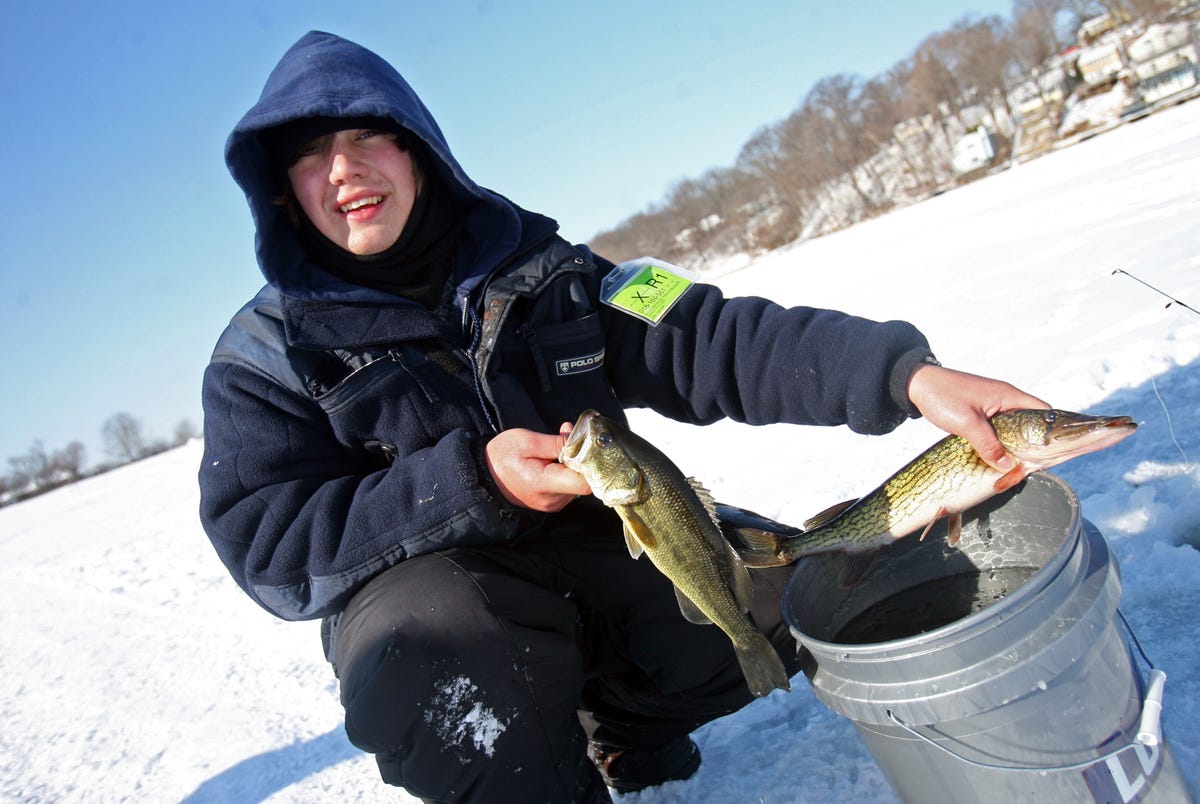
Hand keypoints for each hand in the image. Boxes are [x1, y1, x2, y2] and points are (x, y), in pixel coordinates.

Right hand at [485, 424, 591, 511]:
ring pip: (577, 485)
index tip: (584, 447)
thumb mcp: (527, 441)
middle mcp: (552, 500)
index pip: (584, 483)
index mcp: (545, 484)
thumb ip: (556, 442)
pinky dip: (565, 474)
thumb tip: (580, 440)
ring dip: (572, 467)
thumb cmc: (502, 455)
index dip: (589, 464)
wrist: (484, 476)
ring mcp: (552, 505)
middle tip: (565, 440)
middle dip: (579, 460)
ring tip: (554, 452)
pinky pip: (568, 489)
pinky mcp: (552, 504)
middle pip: (582, 483)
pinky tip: (553, 462)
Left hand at [907, 364, 1049, 471]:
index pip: (1043, 412)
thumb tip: (1007, 466)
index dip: (1050, 433)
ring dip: (1013, 448)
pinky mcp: (982, 415)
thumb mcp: (967, 423)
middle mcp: (1006, 401)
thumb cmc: (942, 396)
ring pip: (1013, 431)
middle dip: (1030, 447)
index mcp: (1009, 396)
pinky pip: (998, 432)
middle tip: (1026, 468)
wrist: (917, 384)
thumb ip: (988, 444)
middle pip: (1030, 425)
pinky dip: (999, 445)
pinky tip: (995, 460)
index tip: (1047, 455)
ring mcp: (994, 408)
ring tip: (1012, 469)